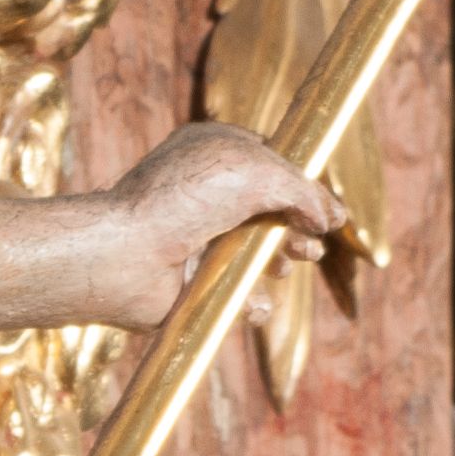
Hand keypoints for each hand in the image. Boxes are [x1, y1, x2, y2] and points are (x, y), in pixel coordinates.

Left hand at [100, 122, 343, 327]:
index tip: (326, 211)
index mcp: (215, 154)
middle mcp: (208, 195)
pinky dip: (252, 301)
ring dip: (281, 263)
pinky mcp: (195, 284)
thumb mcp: (255, 172)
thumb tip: (330, 217)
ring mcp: (202, 240)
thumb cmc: (182, 200)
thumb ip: (302, 189)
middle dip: (299, 230)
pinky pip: (239, 295)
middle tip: (307, 247)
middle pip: (273, 213)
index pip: (273, 165)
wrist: (124, 254)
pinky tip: (250, 299)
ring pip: (261, 255)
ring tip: (283, 266)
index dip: (303, 187)